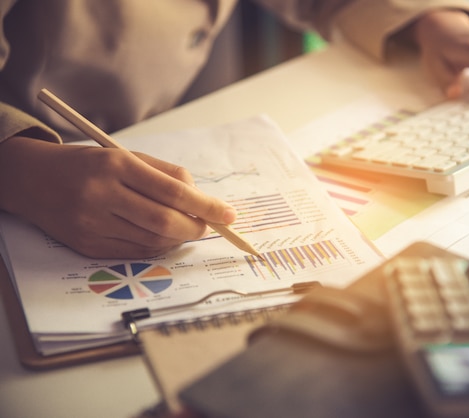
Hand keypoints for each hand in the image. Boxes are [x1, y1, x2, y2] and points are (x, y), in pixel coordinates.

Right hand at [0, 137, 236, 258]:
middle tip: (207, 225)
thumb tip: (202, 199)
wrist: (33, 179)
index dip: (207, 206)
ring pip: (153, 240)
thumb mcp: (126, 156)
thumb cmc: (89, 164)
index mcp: (116, 165)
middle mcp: (102, 194)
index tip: (229, 214)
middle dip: (196, 227)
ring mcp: (92, 223)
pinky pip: (136, 252)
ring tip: (186, 227)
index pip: (173, 191)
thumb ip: (166, 174)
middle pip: (165, 221)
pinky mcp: (87, 245)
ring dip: (179, 238)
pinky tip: (163, 237)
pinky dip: (158, 247)